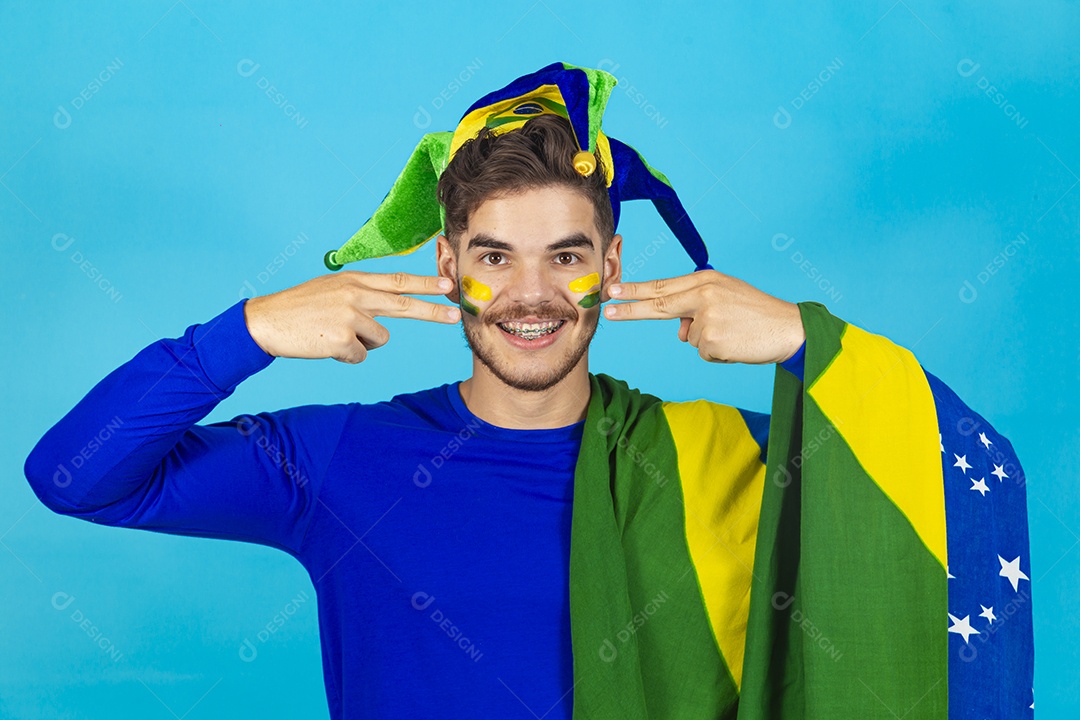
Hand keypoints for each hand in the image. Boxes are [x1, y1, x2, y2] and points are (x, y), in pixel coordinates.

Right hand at [244, 271, 459, 363]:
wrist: (266, 321)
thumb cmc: (299, 307)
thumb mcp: (332, 288)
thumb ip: (361, 293)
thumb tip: (389, 304)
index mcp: (354, 280)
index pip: (397, 280)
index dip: (424, 283)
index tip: (447, 284)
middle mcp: (355, 294)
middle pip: (403, 304)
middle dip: (432, 311)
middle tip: (455, 315)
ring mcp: (349, 316)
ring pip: (379, 338)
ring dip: (362, 342)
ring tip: (334, 334)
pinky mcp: (341, 340)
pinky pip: (360, 355)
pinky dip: (346, 356)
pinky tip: (325, 344)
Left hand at [603, 269, 804, 364]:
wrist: (788, 328)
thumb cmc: (757, 314)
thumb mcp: (725, 297)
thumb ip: (696, 307)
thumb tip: (679, 329)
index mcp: (706, 280)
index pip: (663, 286)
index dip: (636, 290)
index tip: (614, 290)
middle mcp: (703, 295)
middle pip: (659, 305)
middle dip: (631, 309)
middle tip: (608, 310)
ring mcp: (706, 318)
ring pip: (688, 337)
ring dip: (707, 342)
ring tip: (734, 333)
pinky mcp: (712, 341)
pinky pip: (703, 352)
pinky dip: (718, 353)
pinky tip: (736, 344)